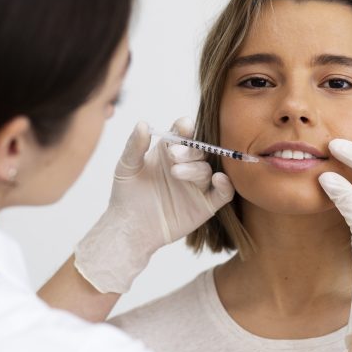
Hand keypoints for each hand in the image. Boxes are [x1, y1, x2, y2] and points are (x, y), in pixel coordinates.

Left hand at [74, 118, 234, 292]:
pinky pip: (223, 192)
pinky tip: (219, 179)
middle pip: (199, 149)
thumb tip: (142, 123)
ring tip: (176, 172)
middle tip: (173, 155)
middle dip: (189, 149)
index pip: (184, 133)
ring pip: (208, 169)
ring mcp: (197, 184)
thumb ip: (134, 145)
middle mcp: (186, 164)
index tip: (182, 128)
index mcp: (169, 150)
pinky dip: (225, 185)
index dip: (185, 128)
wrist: (130, 228)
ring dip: (196, 167)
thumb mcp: (127, 167)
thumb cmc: (126, 195)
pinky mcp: (206, 204)